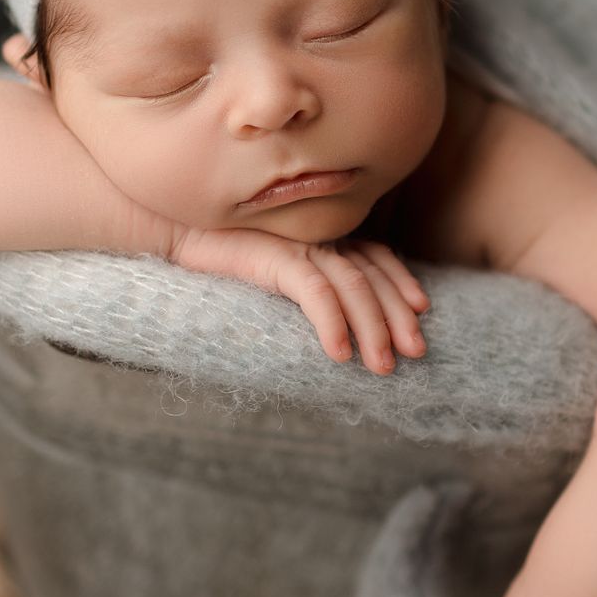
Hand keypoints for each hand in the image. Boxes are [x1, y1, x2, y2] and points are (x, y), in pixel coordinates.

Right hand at [168, 224, 428, 374]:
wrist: (174, 230)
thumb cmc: (221, 254)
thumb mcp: (275, 269)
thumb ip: (305, 280)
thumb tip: (335, 323)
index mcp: (322, 237)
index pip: (376, 256)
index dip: (402, 281)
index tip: (422, 310)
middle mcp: (318, 237)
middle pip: (374, 275)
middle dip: (398, 316)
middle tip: (415, 353)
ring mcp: (300, 244)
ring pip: (354, 287)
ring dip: (373, 329)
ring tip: (381, 367)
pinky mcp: (277, 256)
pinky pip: (316, 292)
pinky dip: (332, 324)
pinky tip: (339, 354)